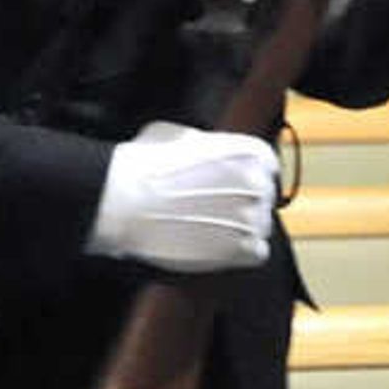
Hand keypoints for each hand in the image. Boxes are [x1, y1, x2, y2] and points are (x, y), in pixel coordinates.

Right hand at [87, 120, 277, 272]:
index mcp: (248, 151)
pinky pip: (257, 253)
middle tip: (208, 208)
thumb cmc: (141, 166)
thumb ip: (205, 144)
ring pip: (259, 225)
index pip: (265, 166)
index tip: (227, 184)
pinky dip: (239, 252)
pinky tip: (215, 247)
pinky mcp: (242, 250)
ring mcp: (252, 218)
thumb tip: (205, 151)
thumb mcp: (175, 135)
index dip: (242, 176)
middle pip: (261, 197)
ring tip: (205, 229)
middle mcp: (257, 183)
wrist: (123, 204)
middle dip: (239, 202)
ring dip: (238, 228)